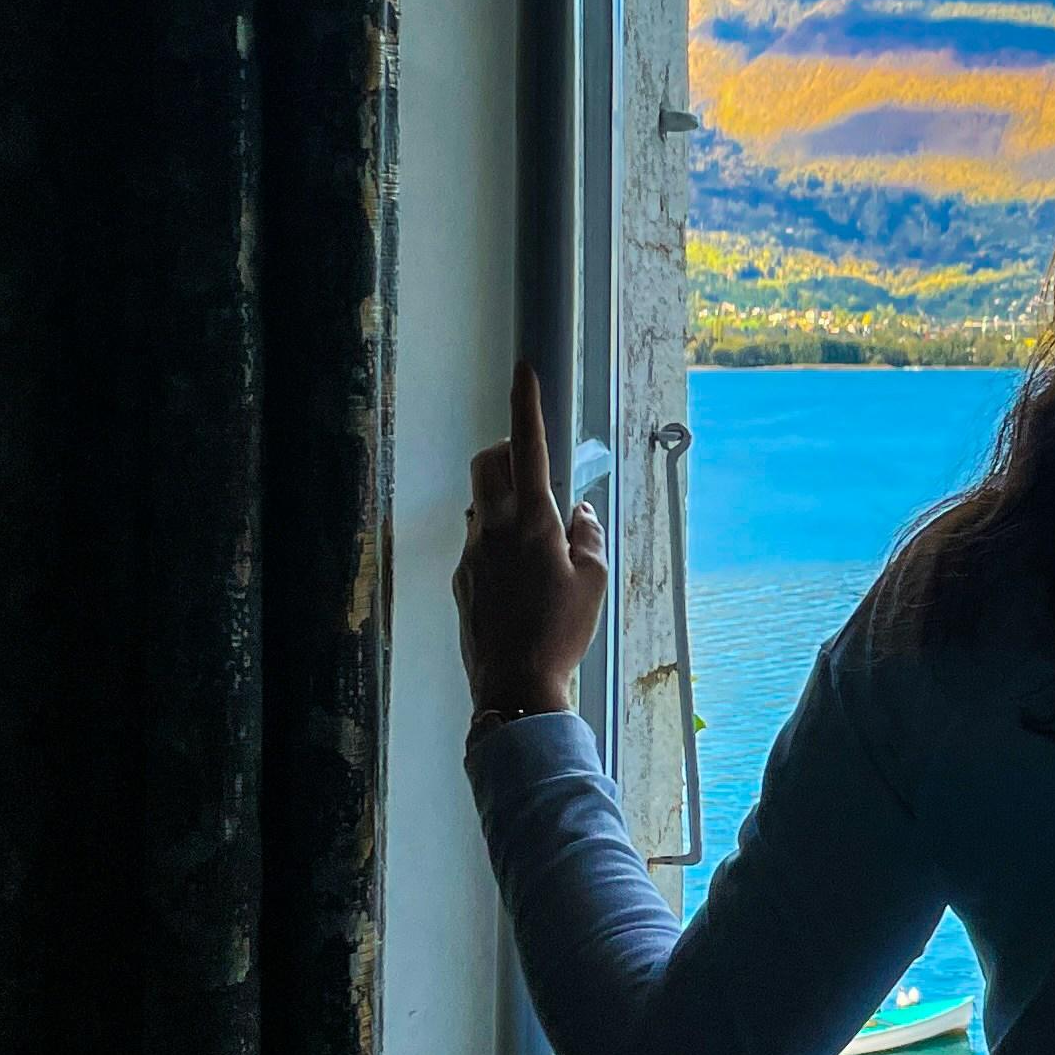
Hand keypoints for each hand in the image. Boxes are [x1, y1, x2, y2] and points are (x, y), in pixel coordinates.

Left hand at [456, 362, 608, 718]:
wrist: (515, 685)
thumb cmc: (562, 632)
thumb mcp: (593, 581)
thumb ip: (587, 536)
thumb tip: (579, 512)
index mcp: (532, 520)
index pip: (529, 446)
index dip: (526, 403)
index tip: (524, 369)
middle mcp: (494, 528)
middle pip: (489, 463)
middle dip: (508, 451)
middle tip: (537, 470)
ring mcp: (471, 553)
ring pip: (481, 501)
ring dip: (504, 498)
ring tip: (536, 534)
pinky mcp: (461, 579)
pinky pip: (478, 541)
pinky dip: (498, 540)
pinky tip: (521, 576)